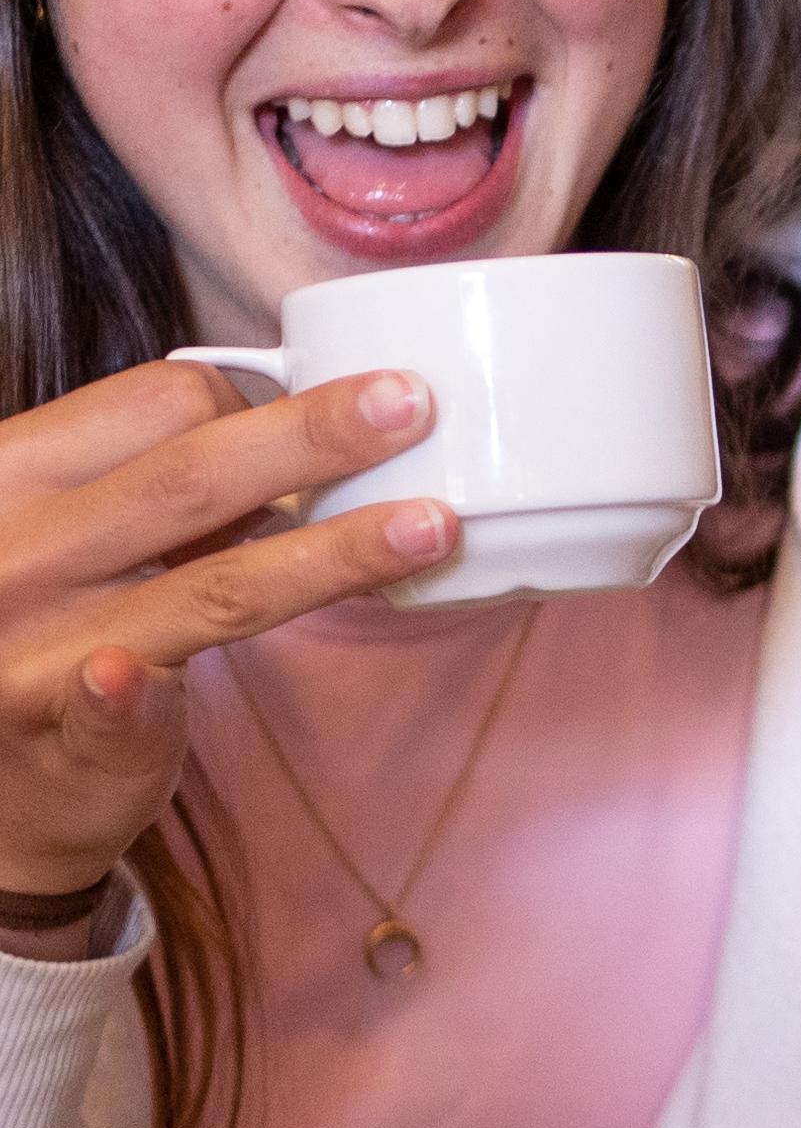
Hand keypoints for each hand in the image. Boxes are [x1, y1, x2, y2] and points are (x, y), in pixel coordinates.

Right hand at [0, 363, 453, 899]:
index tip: (336, 418)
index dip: (257, 402)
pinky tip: (129, 677)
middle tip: (415, 404)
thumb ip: (157, 482)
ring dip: (332, 552)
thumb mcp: (73, 526)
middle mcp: (20, 544)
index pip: (156, 401)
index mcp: (22, 468)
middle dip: (316, 436)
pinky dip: (119, 693)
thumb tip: (304, 438)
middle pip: (191, 473)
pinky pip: (100, 704)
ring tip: (432, 526)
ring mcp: (33, 637)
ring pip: (213, 584)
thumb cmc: (46, 625)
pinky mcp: (54, 726)